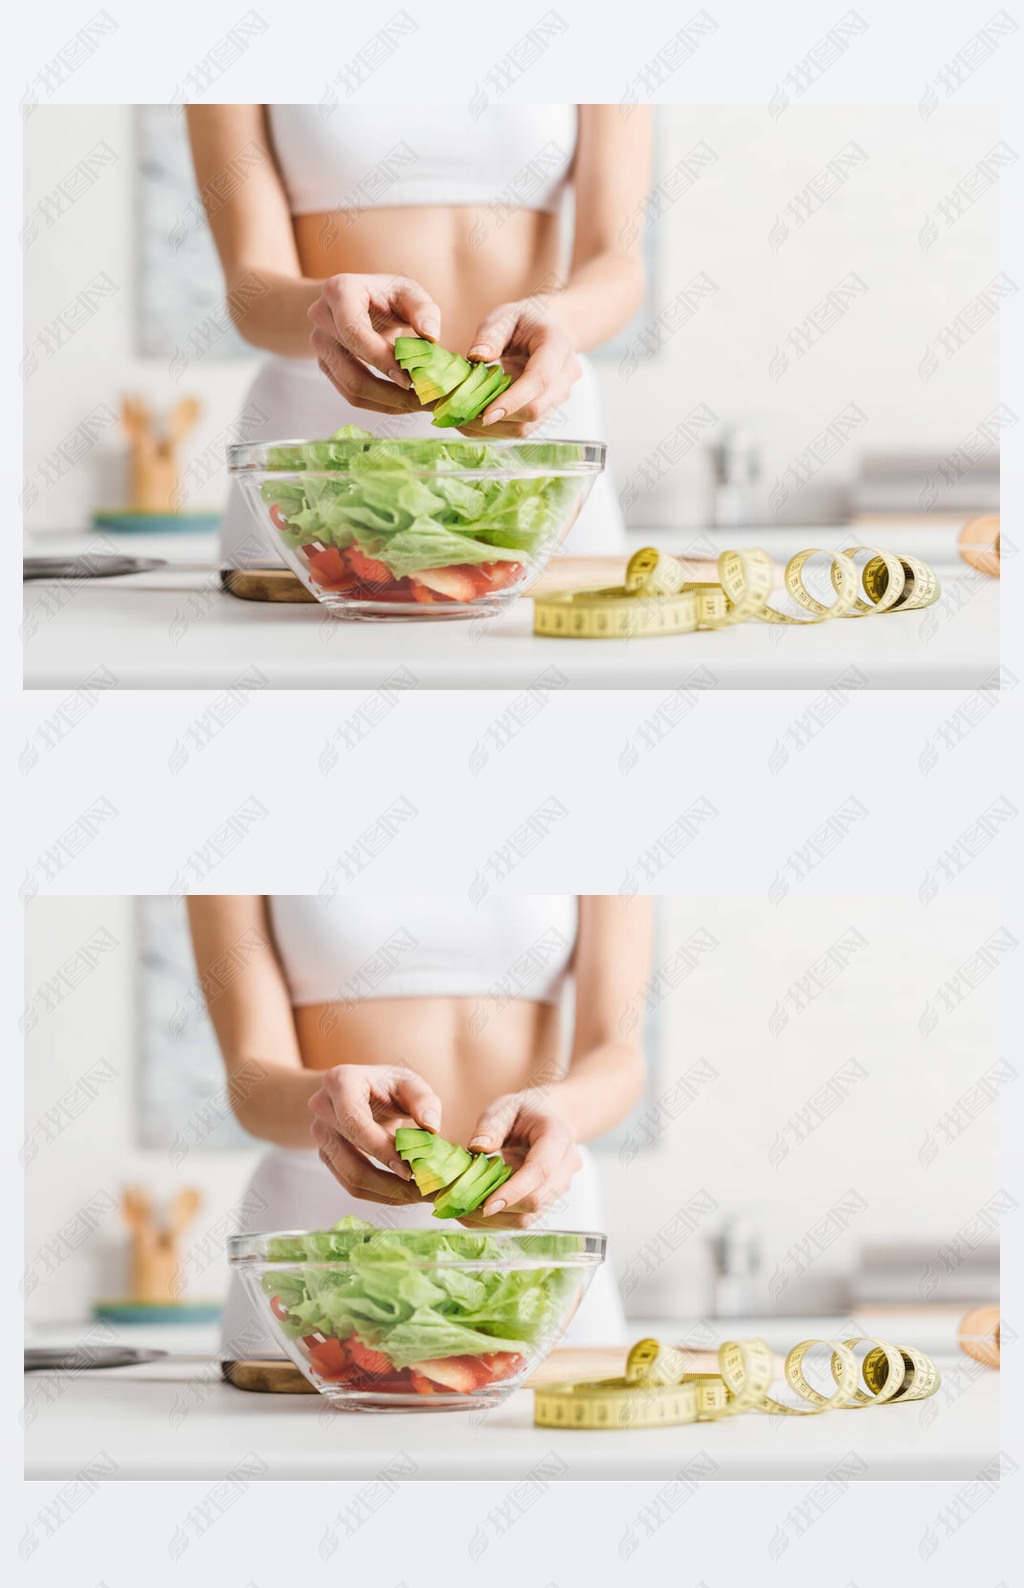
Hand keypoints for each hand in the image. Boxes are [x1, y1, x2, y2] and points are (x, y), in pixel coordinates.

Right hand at [308, 274, 441, 415]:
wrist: (361, 299)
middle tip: (426, 400)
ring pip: (351, 388)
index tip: (411, 381)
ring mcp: (320, 344)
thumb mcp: (408, 291)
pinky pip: (351, 394)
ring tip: (419, 403)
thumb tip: (431, 336)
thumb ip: (423, 310)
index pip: (354, 332)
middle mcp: (322, 317)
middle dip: (392, 391)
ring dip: (389, 403)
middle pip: (352, 369)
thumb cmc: (387, 294)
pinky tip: (405, 402)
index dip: (381, 360)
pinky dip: (381, 403)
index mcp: (340, 291)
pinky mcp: (326, 365)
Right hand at [308, 1064, 441, 1205]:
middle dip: (392, 1182)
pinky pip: (351, 1184)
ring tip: (420, 1194)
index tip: (411, 1171)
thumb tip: (432, 1127)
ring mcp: (321, 1134)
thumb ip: (423, 1100)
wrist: (359, 1088)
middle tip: (426, 1191)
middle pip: (352, 1159)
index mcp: (341, 1082)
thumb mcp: (408, 1081)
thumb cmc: (387, 1084)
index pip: (355, 1123)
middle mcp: (323, 1108)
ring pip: (351, 1179)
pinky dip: (380, 1193)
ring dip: (389, 1193)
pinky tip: (405, 1192)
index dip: (382, 1150)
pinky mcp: (326, 1155)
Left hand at [457, 300, 581, 437]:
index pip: (540, 380)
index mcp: (558, 345)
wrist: (547, 328)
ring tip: (466, 420)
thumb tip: (476, 357)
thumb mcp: (504, 317)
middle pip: (536, 409)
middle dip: (500, 418)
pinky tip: (476, 421)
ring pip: (529, 426)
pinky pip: (525, 428)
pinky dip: (499, 429)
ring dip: (496, 428)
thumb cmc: (523, 321)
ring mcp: (561, 395)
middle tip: (464, 415)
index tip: (485, 414)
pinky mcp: (550, 409)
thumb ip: (490, 335)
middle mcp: (566, 374)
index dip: (513, 401)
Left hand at [457, 1093, 581, 1228]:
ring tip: (465, 1210)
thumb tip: (478, 1147)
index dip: (514, 1191)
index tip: (486, 1205)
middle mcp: (567, 1163)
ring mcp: (562, 1184)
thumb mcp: (504, 1108)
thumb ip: (491, 1125)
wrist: (547, 1118)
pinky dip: (500, 1219)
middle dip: (501, 1209)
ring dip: (498, 1218)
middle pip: (538, 1199)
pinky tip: (477, 1211)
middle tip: (464, 1206)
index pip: (541, 1170)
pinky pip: (526, 1217)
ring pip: (531, 1215)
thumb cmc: (523, 1111)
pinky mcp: (550, 1198)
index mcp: (558, 1135)